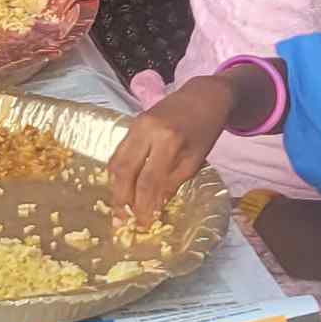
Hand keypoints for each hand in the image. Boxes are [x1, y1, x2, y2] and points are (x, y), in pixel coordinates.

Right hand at [107, 77, 235, 220]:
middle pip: (125, 171)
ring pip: (116, 161)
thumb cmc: (204, 130)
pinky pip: (118, 151)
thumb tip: (153, 207)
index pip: (148, 181)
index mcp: (168, 140)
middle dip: (122, 200)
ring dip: (115, 187)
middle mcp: (147, 131)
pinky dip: (117, 172)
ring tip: (119, 208)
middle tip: (123, 221)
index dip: (143, 206)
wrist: (203, 96)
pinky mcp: (132, 123)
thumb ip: (172, 182)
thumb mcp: (195, 160)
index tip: (143, 225)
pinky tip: (120, 187)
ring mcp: (136, 125)